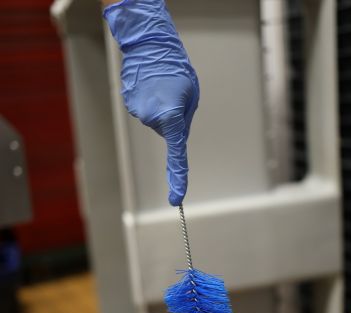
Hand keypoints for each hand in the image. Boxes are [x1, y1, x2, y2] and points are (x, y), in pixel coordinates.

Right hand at [104, 0, 199, 205]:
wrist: (150, 45)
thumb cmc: (177, 70)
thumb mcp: (191, 98)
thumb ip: (183, 122)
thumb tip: (173, 134)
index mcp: (172, 119)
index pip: (177, 157)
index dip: (178, 179)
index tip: (176, 198)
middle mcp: (153, 120)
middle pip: (168, 132)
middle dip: (173, 121)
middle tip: (176, 97)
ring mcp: (139, 113)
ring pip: (156, 122)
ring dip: (162, 111)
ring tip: (162, 88)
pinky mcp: (130, 106)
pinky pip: (146, 112)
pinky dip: (151, 104)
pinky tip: (151, 88)